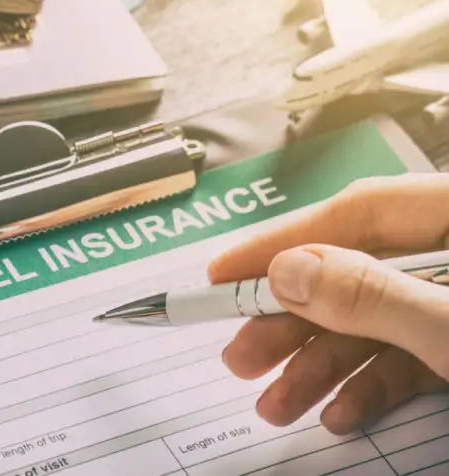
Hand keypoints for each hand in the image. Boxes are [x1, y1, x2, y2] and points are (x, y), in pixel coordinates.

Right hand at [208, 173, 448, 434]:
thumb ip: (372, 294)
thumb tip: (285, 273)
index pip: (354, 214)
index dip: (281, 241)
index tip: (221, 273)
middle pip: (353, 274)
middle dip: (291, 322)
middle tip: (240, 357)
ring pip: (372, 324)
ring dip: (319, 366)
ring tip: (276, 404)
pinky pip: (404, 359)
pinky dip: (369, 386)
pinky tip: (339, 412)